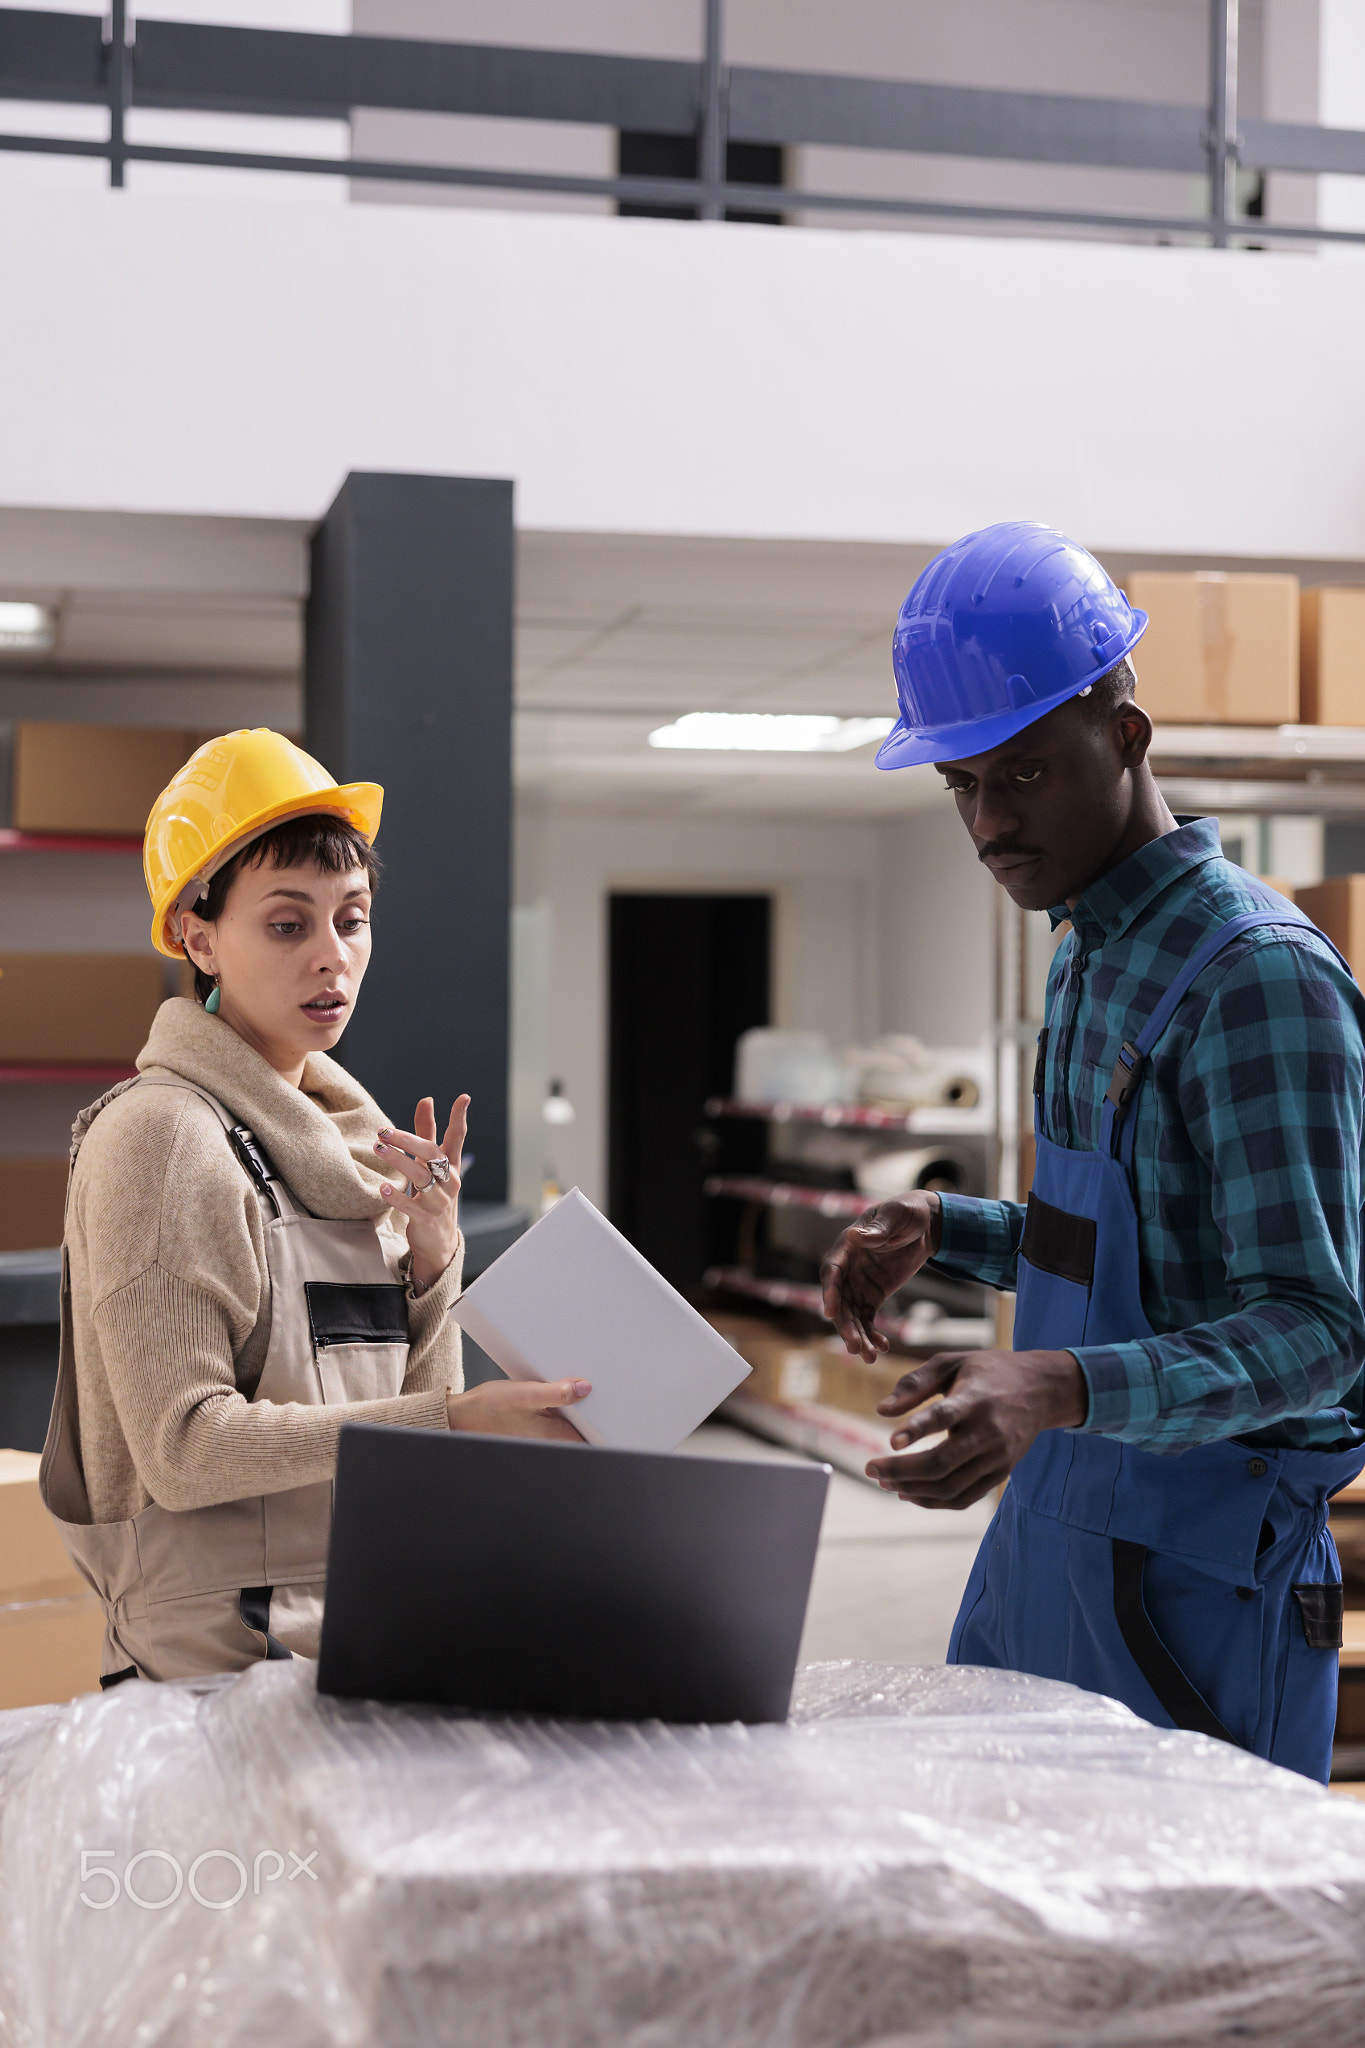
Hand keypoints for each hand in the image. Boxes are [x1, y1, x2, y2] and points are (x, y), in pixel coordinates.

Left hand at [376, 1094, 468, 1292]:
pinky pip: (411, 1206)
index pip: (457, 1138)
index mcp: (451, 1166)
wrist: (438, 1241)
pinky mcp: (426, 1219)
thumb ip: (426, 1132)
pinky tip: (383, 1187)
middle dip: (409, 1139)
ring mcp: (439, 1201)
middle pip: (433, 1154)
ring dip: (398, 1161)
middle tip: (384, 1130)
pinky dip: (397, 1197)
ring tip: (379, 1148)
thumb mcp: (430, 1164)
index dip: (459, 1118)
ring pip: (421, 1176)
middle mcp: (449, 1181)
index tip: (464, 1098)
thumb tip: (426, 1099)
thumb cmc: (433, 1194)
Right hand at [446, 1376, 591, 1443]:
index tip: (617, 1410)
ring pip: (570, 1424)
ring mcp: (542, 1435)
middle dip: (595, 1415)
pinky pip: (558, 1419)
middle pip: (583, 1431)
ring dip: (579, 1410)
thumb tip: (585, 1389)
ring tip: (585, 1387)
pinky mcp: (534, 1427)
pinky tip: (562, 1391)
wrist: (462, 1416)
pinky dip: (564, 1408)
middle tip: (604, 1391)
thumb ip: (556, 1393)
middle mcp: (550, 1440)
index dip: (604, 1426)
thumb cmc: (490, 1407)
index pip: (589, 1438)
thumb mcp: (525, 1393)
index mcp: (554, 1436)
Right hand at [820, 1194, 942, 1362]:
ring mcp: (858, 1284)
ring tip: (870, 1357)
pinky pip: (867, 1319)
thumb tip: (854, 1237)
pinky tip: (884, 1348)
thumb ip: (877, 1231)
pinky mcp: (872, 1295)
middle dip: (845, 1325)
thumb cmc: (905, 1213)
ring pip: (852, 1315)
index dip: (830, 1292)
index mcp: (847, 1247)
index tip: (830, 1311)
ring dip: (859, 1336)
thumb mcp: (894, 1216)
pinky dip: (873, 1334)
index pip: (832, 1271)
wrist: (923, 1224)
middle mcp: (847, 1269)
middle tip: (854, 1346)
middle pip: (840, 1301)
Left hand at [865, 1348, 1086, 1508]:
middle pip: (942, 1463)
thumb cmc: (987, 1371)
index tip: (890, 1441)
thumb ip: (916, 1383)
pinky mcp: (1001, 1473)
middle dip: (900, 1471)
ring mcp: (997, 1457)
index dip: (917, 1429)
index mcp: (976, 1398)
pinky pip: (963, 1498)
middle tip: (870, 1468)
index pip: (945, 1417)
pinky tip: (907, 1493)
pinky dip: (932, 1501)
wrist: (1040, 1390)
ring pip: (949, 1487)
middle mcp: (989, 1432)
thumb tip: (882, 1410)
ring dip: (911, 1489)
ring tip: (883, 1481)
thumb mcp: (952, 1362)